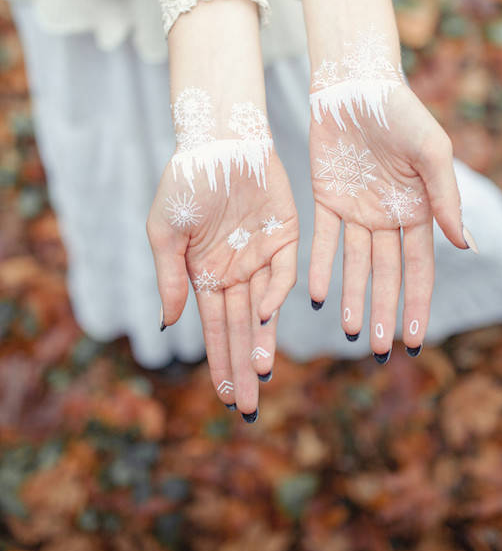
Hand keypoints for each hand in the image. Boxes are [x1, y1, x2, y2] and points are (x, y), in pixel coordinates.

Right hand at [147, 96, 297, 418]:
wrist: (220, 141)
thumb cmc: (186, 183)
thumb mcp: (165, 233)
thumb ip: (169, 279)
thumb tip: (169, 326)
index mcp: (205, 273)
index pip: (215, 328)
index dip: (220, 362)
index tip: (224, 398)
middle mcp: (235, 271)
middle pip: (241, 329)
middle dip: (243, 368)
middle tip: (249, 408)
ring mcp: (262, 256)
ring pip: (265, 311)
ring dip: (263, 343)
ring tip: (262, 377)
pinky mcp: (288, 237)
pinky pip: (283, 274)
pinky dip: (275, 296)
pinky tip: (263, 317)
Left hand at [308, 41, 470, 359]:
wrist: (355, 83)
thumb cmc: (402, 112)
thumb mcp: (431, 153)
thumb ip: (445, 198)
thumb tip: (466, 245)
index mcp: (417, 209)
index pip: (418, 267)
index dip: (417, 303)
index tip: (415, 340)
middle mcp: (386, 216)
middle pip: (385, 274)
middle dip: (382, 311)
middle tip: (376, 349)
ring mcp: (355, 209)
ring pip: (353, 264)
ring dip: (352, 297)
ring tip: (348, 332)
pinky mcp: (326, 198)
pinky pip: (323, 240)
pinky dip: (322, 267)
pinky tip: (318, 296)